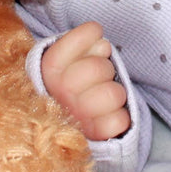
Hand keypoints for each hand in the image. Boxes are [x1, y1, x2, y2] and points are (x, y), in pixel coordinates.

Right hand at [40, 21, 129, 141]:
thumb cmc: (70, 82)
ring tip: (103, 96)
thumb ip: (83, 43)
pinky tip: (107, 115)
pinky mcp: (93, 136)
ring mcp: (76, 117)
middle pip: (99, 67)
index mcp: (50, 68)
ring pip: (113, 94)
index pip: (82, 37)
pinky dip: (119, 117)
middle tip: (99, 75)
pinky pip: (120, 121)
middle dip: (105, 68)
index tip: (93, 39)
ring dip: (115, 93)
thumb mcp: (68, 58)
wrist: (60, 123)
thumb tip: (102, 44)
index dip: (90, 35)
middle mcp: (59, 93)